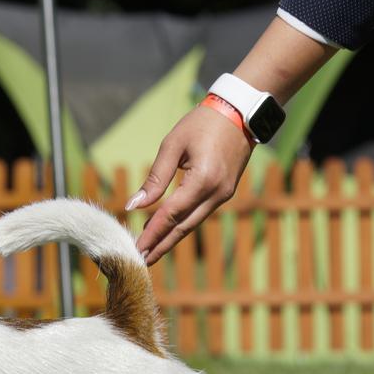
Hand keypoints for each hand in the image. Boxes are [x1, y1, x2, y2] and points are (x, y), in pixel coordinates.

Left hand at [127, 106, 252, 264]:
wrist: (240, 111)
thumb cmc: (202, 123)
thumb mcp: (173, 145)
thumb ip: (154, 179)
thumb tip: (133, 206)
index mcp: (203, 180)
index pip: (171, 214)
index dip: (152, 234)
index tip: (136, 249)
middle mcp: (216, 193)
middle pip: (183, 227)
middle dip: (161, 245)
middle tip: (140, 261)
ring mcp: (224, 195)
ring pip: (192, 223)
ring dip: (171, 238)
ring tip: (150, 251)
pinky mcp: (225, 193)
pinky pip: (200, 214)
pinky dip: (182, 224)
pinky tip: (167, 231)